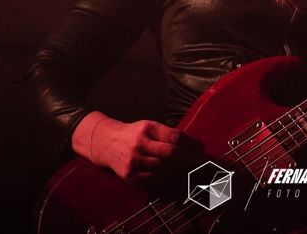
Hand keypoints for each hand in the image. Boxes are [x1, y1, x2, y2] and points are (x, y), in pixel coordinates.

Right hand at [76, 113, 195, 184]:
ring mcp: (133, 161)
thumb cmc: (134, 134)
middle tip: (198, 160)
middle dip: (188, 158)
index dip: (191, 144)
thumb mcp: (149, 127)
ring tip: (178, 164)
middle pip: (171, 153)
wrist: (106, 143)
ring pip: (163, 168)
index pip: (174, 137)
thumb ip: (167, 135)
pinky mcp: (129, 175)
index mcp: (147, 128)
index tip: (200, 149)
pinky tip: (164, 170)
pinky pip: (153, 179)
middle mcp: (139, 144)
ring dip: (174, 167)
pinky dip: (163, 175)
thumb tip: (192, 147)